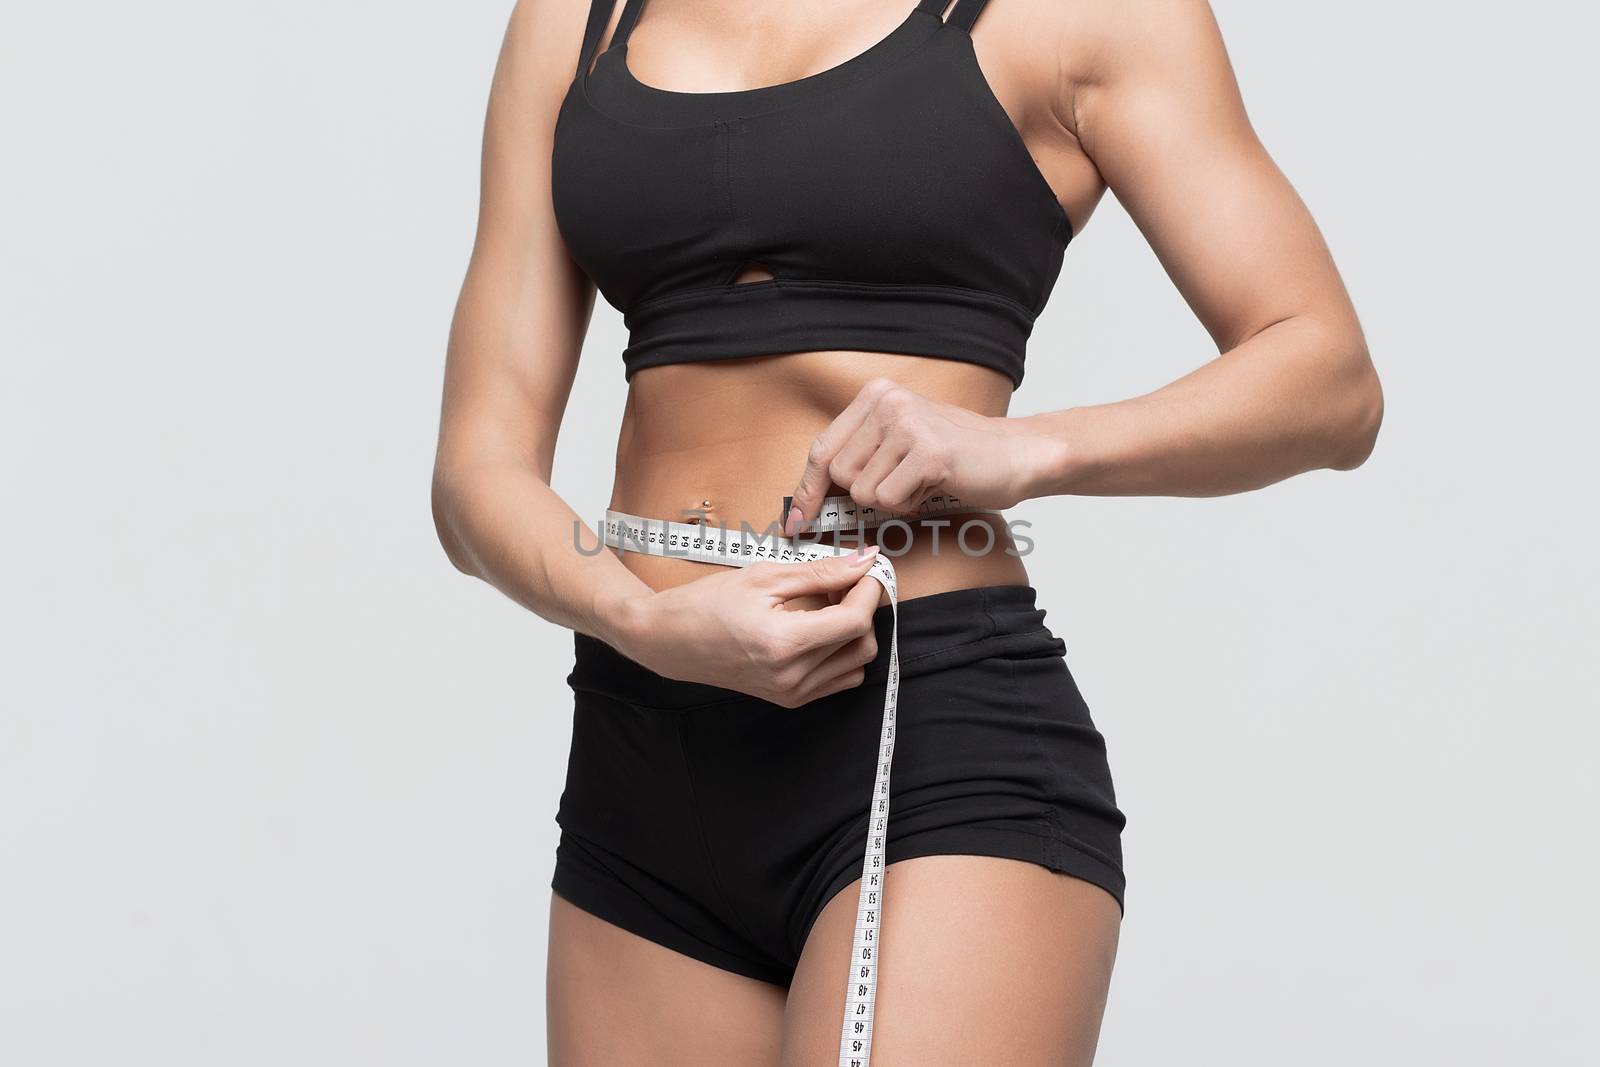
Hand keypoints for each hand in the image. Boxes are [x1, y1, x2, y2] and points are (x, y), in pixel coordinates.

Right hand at [615, 548, 883, 707]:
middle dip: (864, 608)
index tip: (867, 569)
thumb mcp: (764, 577)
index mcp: (784, 644)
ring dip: (855, 632)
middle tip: (843, 582)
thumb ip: (821, 573)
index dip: (870, 590)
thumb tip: (865, 561)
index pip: (856, 620)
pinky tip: (820, 629)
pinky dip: (842, 652)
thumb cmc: (708, 603)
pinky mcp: (790, 699)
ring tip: (828, 605)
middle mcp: (792, 677)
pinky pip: (839, 679)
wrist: (669, 640)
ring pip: (857, 664)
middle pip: (863, 643)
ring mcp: (792, 693)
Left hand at [784, 378, 1054, 534]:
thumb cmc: (957, 457)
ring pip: (862, 492)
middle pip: (839, 475)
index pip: (822, 449)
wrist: (1018, 454)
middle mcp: (888, 403)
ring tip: (922, 483)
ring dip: (891, 501)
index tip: (796, 520)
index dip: (807, 489)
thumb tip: (807, 502)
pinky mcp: (928, 453)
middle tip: (901, 488)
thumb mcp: (899, 443)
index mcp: (876, 395)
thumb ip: (859, 458)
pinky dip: (910, 506)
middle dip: (864, 495)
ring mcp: (908, 425)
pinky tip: (934, 487)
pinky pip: (890, 500)